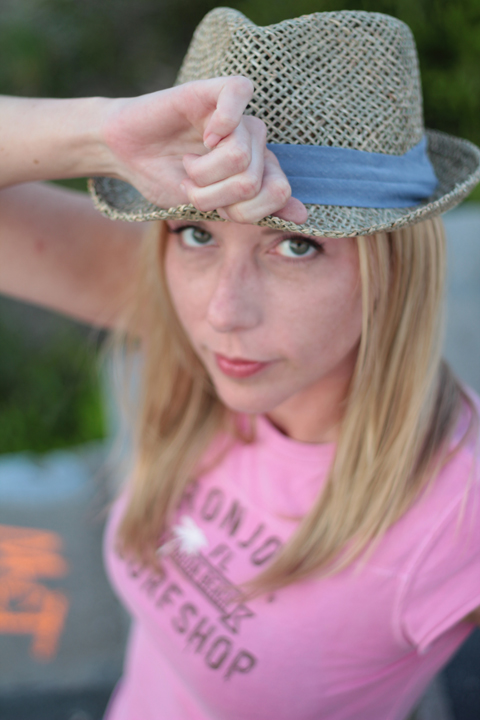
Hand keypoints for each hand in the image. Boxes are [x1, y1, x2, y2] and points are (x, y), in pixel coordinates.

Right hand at [102, 77, 307, 224]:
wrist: (124, 154)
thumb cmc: (166, 177)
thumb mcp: (211, 207)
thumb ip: (256, 210)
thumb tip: (304, 215)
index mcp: (259, 168)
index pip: (278, 193)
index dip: (242, 211)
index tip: (215, 208)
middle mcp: (253, 141)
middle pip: (252, 181)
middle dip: (213, 195)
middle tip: (191, 182)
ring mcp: (236, 116)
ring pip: (240, 155)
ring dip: (202, 172)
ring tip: (187, 162)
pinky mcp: (213, 90)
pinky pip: (239, 96)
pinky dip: (220, 122)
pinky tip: (203, 134)